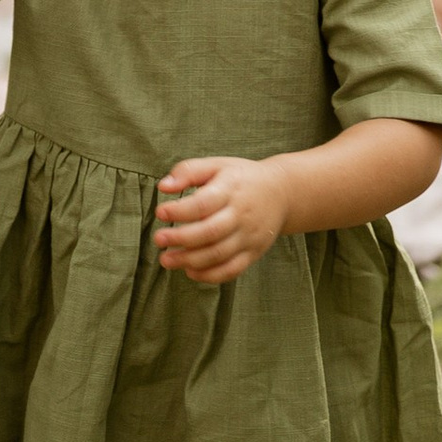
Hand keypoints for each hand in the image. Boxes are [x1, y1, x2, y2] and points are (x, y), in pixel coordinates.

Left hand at [154, 154, 289, 285]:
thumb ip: (189, 171)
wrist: (283, 192)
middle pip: (210, 232)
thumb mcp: (217, 165)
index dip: (179, 211)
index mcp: (231, 190)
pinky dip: (209, 275)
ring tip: (166, 259)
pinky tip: (190, 271)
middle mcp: (241, 215)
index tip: (160, 212)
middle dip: (181, 239)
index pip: (203, 204)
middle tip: (158, 239)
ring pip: (218, 254)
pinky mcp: (253, 253)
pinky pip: (231, 270)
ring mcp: (249, 237)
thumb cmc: (241, 178)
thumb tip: (163, 186)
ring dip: (190, 260)